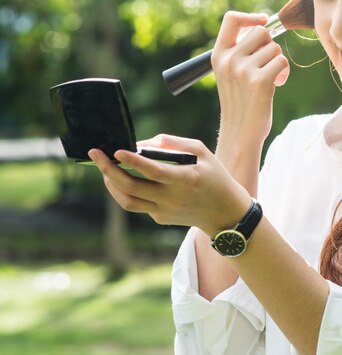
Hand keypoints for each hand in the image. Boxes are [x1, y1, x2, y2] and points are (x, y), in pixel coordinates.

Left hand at [89, 134, 251, 236]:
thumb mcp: (202, 152)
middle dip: (109, 170)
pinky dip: (125, 191)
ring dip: (111, 184)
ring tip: (105, 169)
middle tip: (96, 155)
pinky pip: (137, 205)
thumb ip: (174, 143)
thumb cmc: (214, 175)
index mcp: (186, 179)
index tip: (117, 150)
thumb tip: (142, 143)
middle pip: (132, 187)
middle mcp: (173, 198)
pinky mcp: (160, 218)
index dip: (133, 161)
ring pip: (127, 201)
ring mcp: (165, 211)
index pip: (153, 171)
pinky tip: (122, 179)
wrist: (225, 211)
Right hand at [211, 12, 290, 150]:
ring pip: (274, 48)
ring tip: (270, 78)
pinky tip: (276, 84)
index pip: (231, 19)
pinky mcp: (260, 81)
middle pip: (260, 31)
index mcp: (218, 55)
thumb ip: (241, 50)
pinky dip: (284, 72)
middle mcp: (229, 60)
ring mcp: (243, 70)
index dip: (251, 17)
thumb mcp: (231, 72)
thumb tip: (265, 24)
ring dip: (277, 61)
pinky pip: (282, 61)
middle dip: (270, 45)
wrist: (240, 132)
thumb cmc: (241, 101)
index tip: (264, 21)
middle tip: (266, 63)